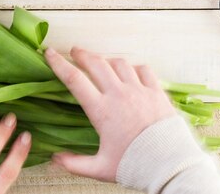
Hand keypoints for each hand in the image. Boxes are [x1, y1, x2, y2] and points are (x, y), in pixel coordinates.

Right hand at [45, 47, 174, 181]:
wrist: (170, 165)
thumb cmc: (135, 165)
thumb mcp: (101, 168)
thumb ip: (75, 163)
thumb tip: (55, 159)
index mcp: (102, 110)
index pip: (74, 80)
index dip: (59, 63)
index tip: (49, 53)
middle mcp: (119, 95)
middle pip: (96, 64)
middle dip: (82, 54)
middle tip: (74, 51)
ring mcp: (139, 91)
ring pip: (119, 63)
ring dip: (107, 60)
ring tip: (101, 62)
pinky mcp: (156, 92)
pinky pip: (143, 70)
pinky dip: (134, 67)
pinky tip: (130, 71)